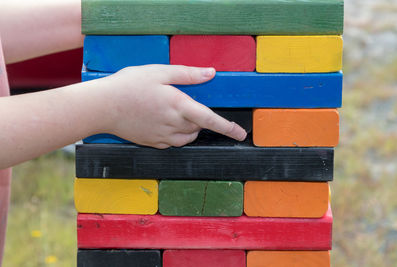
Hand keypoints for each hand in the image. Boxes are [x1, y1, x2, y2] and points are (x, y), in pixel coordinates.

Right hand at [95, 64, 246, 148]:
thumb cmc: (129, 85)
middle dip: (200, 119)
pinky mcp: (152, 143)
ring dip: (190, 128)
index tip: (241, 134)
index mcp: (178, 106)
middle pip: (198, 127)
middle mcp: (173, 124)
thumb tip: (211, 73)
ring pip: (187, 137)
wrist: (102, 107)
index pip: (210, 119)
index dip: (228, 127)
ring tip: (175, 113)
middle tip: (184, 103)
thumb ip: (187, 74)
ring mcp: (162, 137)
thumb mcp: (159, 72)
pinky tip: (163, 122)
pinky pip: (173, 142)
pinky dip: (176, 135)